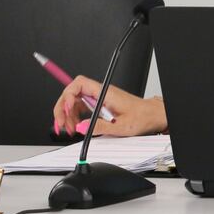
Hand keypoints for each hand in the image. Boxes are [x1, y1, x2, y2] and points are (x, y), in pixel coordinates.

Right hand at [51, 74, 166, 137]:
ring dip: (68, 115)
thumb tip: (81, 127)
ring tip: (70, 130)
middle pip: (72, 93)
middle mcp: (100, 93)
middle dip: (63, 108)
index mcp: (105, 93)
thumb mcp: (121, 126)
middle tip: (61, 124)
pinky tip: (76, 127)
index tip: (66, 110)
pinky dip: (75, 117)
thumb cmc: (141, 117)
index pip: (79, 83)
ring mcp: (99, 98)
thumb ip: (99, 126)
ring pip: (75, 101)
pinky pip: (81, 107)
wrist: (152, 115)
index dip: (68, 95)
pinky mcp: (99, 104)